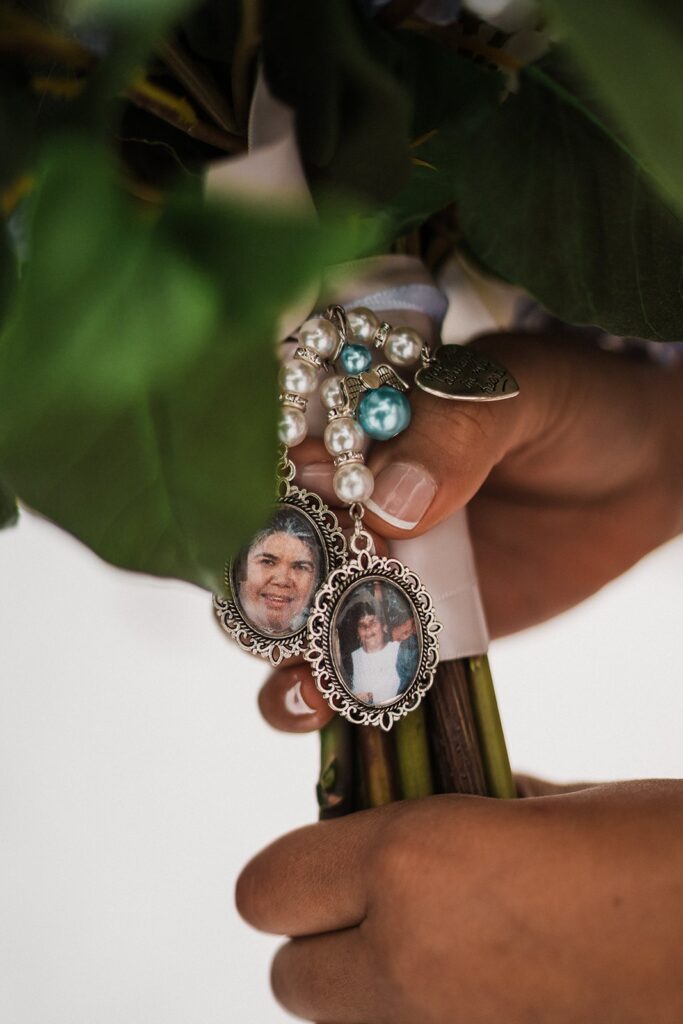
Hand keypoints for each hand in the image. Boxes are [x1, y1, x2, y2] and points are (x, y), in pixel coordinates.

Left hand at [236, 781, 682, 1022]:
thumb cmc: (664, 856)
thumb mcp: (559, 806)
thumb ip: (474, 808)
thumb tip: (438, 805)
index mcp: (416, 865)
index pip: (267, 887)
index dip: (294, 869)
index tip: (331, 852)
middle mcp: (408, 963)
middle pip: (290, 976)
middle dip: (323, 937)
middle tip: (384, 901)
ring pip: (344, 1023)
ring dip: (366, 986)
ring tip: (440, 945)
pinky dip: (419, 1015)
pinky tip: (485, 987)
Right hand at [258, 334, 682, 732]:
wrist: (637, 476)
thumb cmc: (574, 409)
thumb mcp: (520, 391)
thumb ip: (455, 430)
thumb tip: (388, 505)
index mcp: (353, 427)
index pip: (282, 463)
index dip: (276, 499)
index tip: (298, 529)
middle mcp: (345, 502)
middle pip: (272, 554)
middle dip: (268, 594)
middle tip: (297, 620)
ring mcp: (371, 570)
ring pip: (295, 621)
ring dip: (283, 658)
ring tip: (310, 685)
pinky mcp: (404, 628)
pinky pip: (349, 667)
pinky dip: (324, 697)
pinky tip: (327, 709)